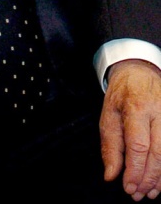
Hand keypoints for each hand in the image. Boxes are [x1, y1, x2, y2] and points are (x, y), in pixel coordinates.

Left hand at [100, 59, 160, 200]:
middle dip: (148, 178)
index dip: (134, 171)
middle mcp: (158, 110)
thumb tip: (111, 175)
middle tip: (139, 194)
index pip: (138, 145)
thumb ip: (110, 146)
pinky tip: (160, 179)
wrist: (139, 71)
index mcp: (136, 107)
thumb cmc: (122, 95)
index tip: (128, 188)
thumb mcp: (108, 115)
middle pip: (158, 152)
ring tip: (151, 192)